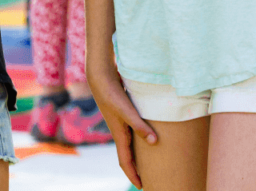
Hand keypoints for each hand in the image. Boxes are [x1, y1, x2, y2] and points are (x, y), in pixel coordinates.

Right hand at [88, 66, 157, 188]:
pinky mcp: (123, 110)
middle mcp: (119, 130)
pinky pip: (132, 128)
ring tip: (150, 158)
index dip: (133, 175)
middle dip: (136, 168)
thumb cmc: (112, 94)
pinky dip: (140, 135)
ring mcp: (120, 120)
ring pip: (130, 142)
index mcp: (119, 134)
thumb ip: (139, 125)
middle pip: (128, 154)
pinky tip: (148, 130)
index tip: (142, 187)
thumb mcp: (126, 110)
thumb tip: (154, 142)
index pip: (125, 161)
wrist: (100, 76)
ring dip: (138, 152)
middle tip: (148, 177)